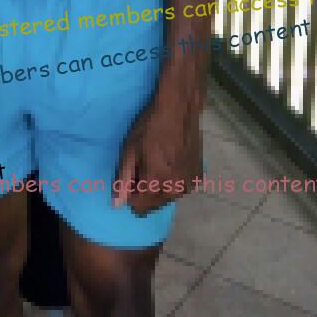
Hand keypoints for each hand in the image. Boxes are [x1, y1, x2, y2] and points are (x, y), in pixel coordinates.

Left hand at [113, 84, 202, 214]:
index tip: (130, 177)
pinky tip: (170, 163)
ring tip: (156, 163)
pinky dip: (172, 181)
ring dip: (159, 187)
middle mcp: (176, 189)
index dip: (130, 194)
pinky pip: (180, 188)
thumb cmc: (150, 127)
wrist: (179, 110)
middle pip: (154, 204)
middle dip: (144, 192)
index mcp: (157, 183)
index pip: (139, 206)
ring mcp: (190, 184)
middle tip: (142, 167)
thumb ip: (123, 179)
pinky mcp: (198, 177)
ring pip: (167, 197)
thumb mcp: (130, 151)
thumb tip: (117, 204)